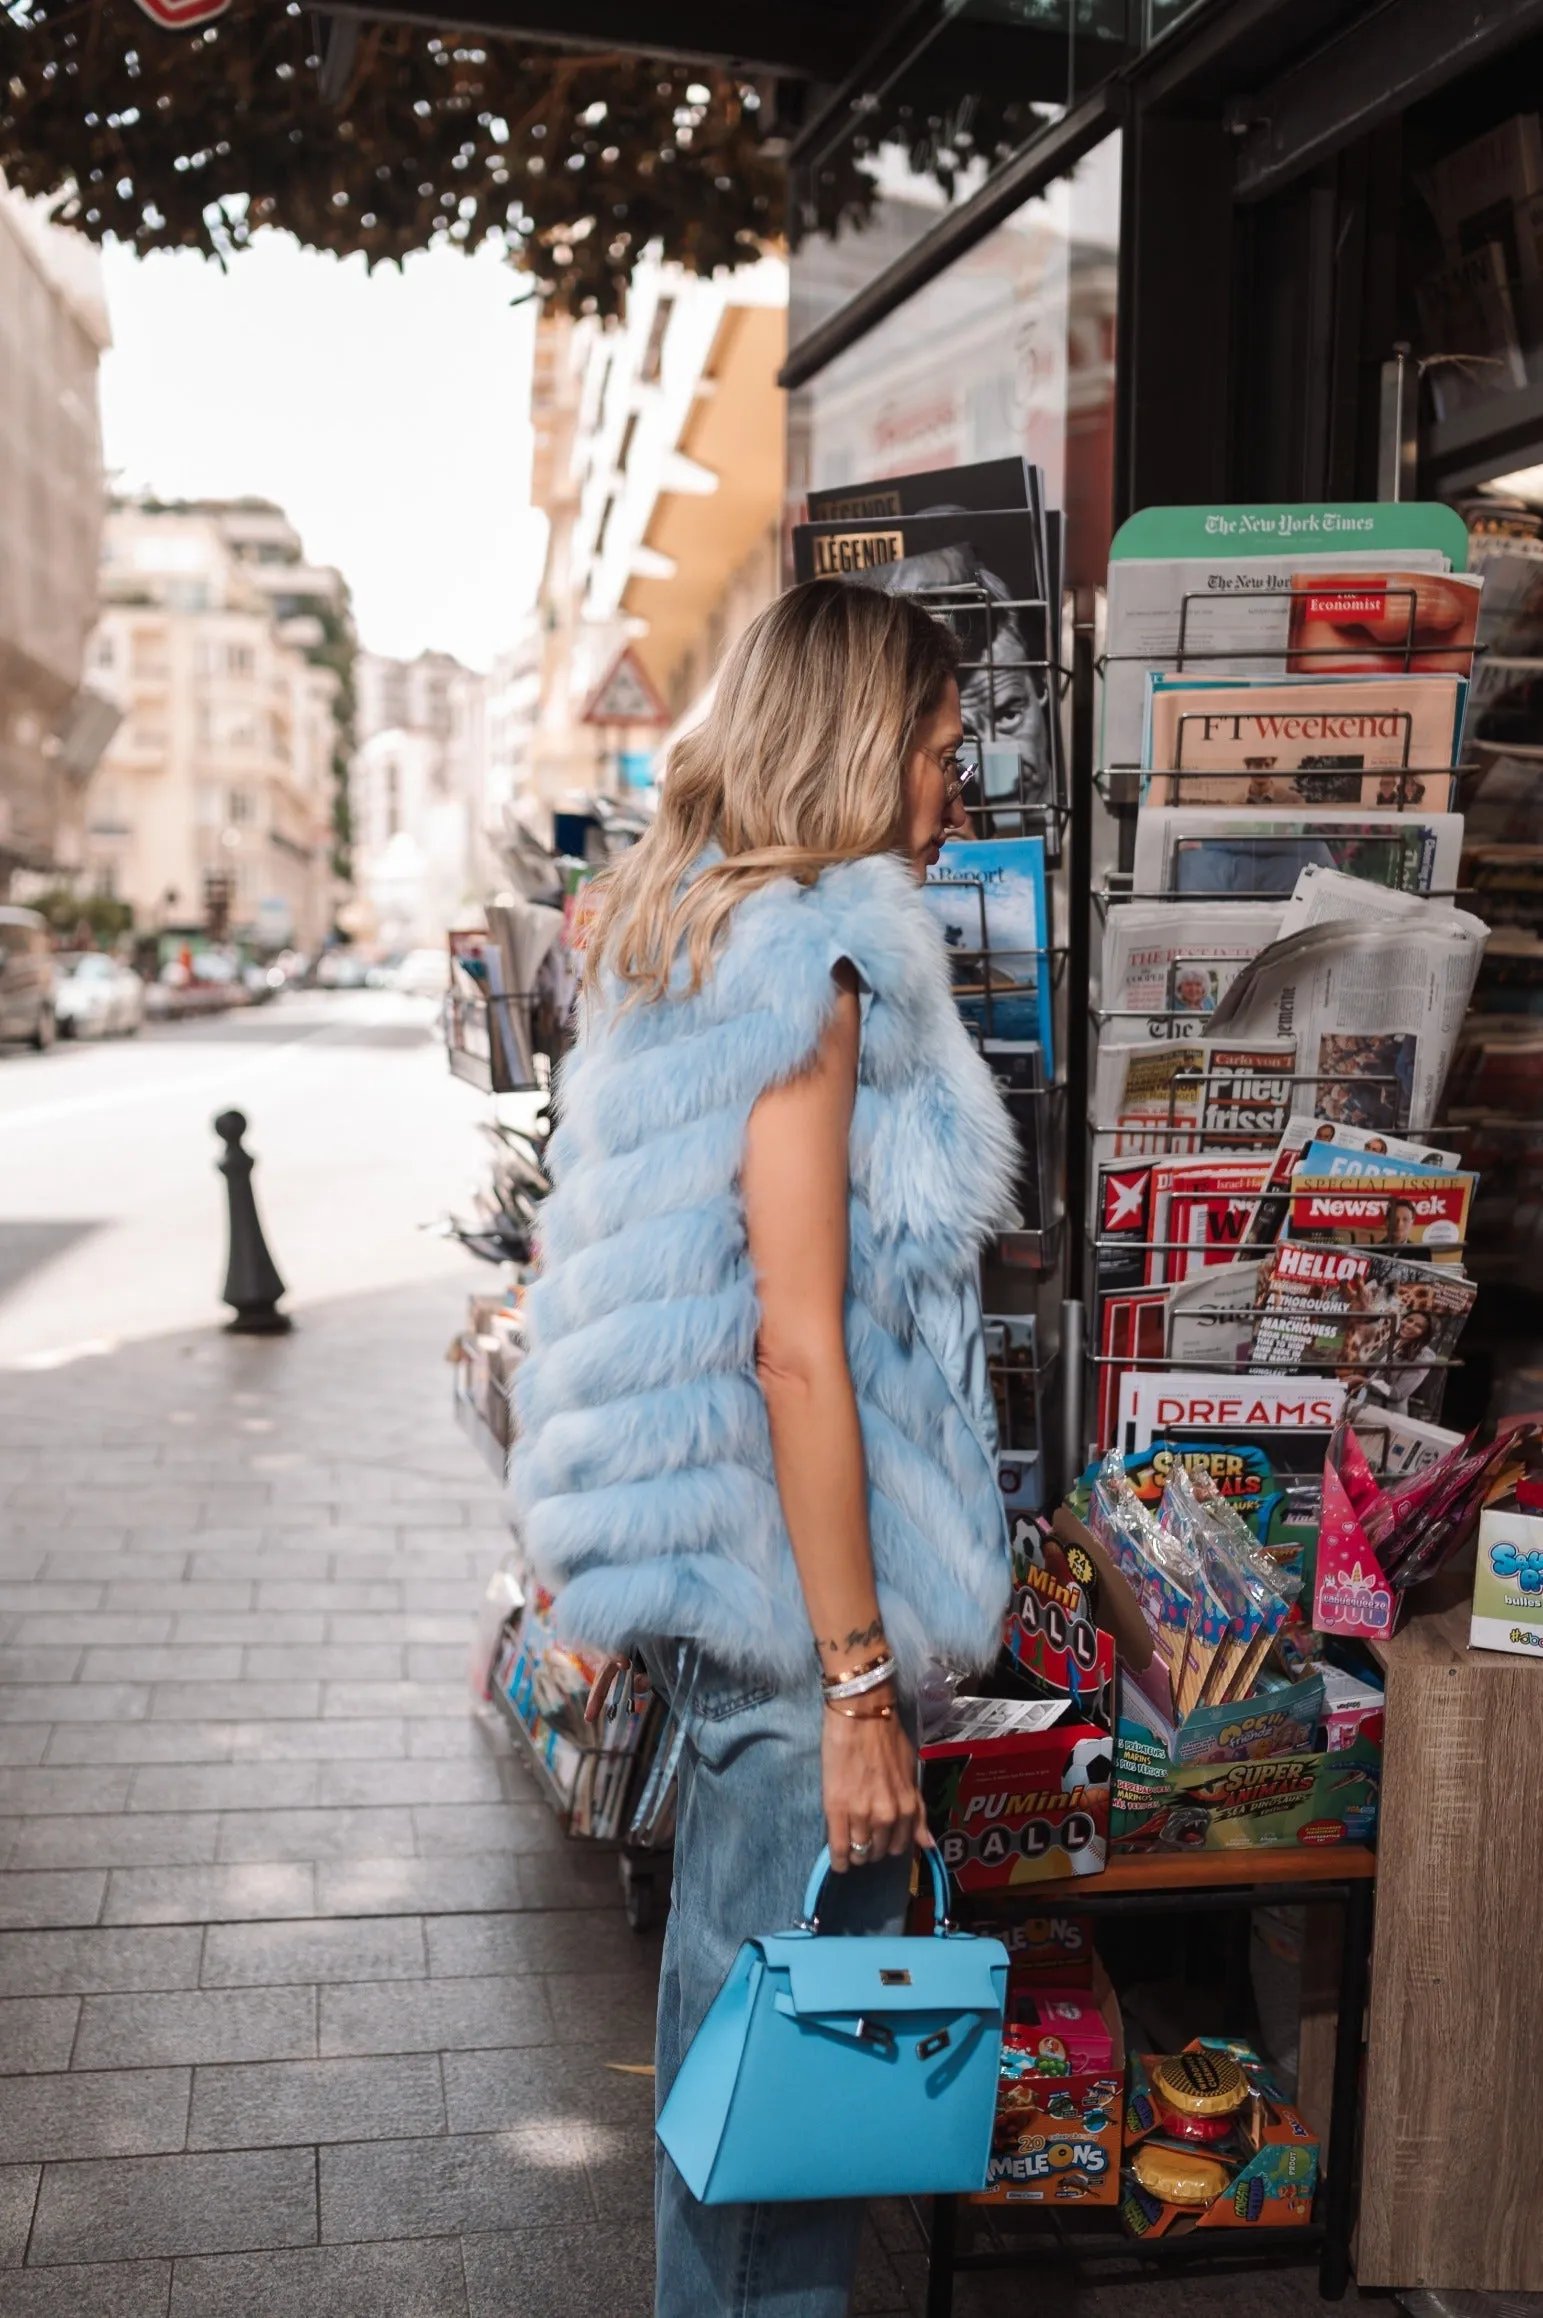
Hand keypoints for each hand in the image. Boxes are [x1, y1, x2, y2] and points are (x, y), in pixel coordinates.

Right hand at [821, 1691, 932, 1870]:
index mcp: (907, 1807)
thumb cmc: (887, 1738)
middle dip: (871, 1850)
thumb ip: (917, 1811)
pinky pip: (838, 1848)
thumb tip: (927, 1844)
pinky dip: (838, 1859)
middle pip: (878, 1851)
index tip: (880, 1843)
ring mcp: (861, 1814)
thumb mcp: (910, 1775)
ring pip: (859, 1852)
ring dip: (855, 1853)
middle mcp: (888, 1816)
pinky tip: (837, 1862)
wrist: (861, 1714)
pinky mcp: (836, 1809)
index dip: (888, 1847)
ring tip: (849, 1843)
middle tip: (863, 1838)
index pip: (900, 1847)